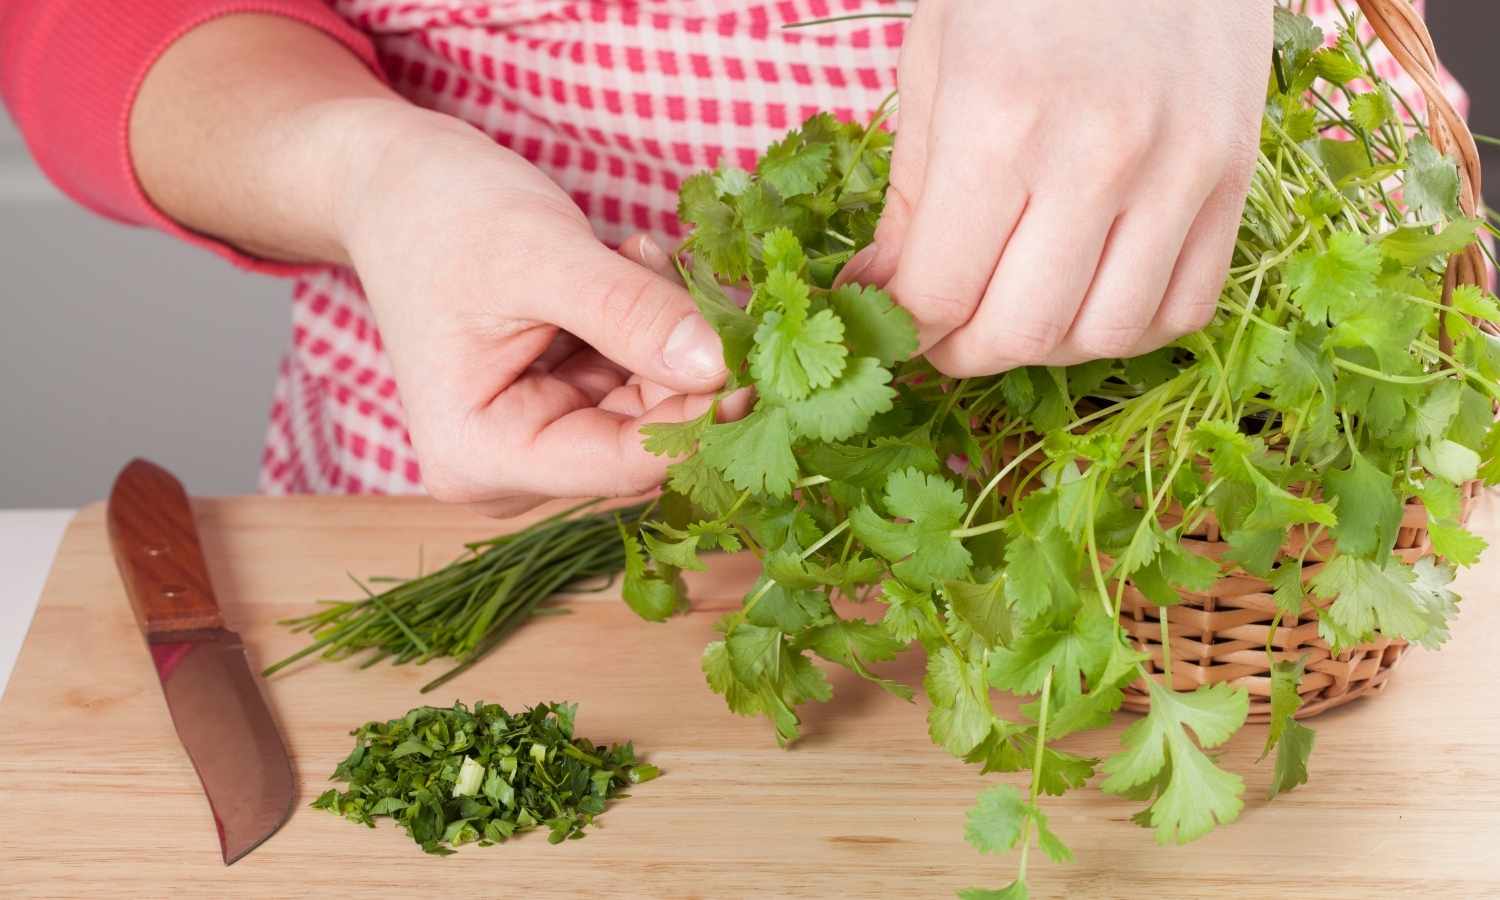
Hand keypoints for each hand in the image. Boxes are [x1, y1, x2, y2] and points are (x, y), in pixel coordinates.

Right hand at [336, 109, 729, 514]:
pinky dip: (651, 327)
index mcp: (481, 456)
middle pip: (644, 439)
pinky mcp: (561, 407)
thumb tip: (719, 369)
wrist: (394, 184)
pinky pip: (638, 381)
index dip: (701, 418)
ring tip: (637, 256)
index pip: (623, 464)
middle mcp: (508, 470)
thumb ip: (629, 315)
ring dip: (670, 335)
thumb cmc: (442, 214)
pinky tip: (629, 268)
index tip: (758, 360)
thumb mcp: (540, 256)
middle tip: (696, 279)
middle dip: (686, 364)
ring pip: (652, 406)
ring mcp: (537, 441)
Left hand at [840, 0, 1271, 374]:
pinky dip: (1126, 327)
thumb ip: (909, 197)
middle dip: (962, 352)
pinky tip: (1088, 293)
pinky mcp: (1236, 176)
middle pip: (1020, 333)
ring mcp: (1180, 170)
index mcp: (999, 119)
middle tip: (942, 331)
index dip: (901, 329)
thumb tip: (879, 295)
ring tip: (1014, 308)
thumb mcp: (935, 64)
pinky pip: (1183, 308)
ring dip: (1045, 347)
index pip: (938, 294)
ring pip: (1105, 337)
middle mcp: (1097, 157)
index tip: (888, 322)